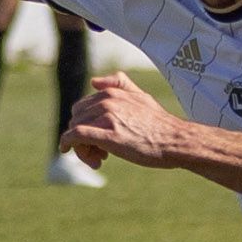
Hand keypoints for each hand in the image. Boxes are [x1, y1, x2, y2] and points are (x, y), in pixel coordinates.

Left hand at [62, 72, 188, 170]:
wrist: (175, 141)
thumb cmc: (160, 124)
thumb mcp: (141, 96)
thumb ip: (119, 84)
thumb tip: (94, 81)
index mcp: (112, 92)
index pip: (83, 107)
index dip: (86, 124)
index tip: (99, 141)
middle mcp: (106, 101)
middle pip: (76, 118)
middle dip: (82, 137)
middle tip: (98, 153)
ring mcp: (106, 117)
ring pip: (75, 129)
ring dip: (80, 146)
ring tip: (98, 159)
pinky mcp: (107, 135)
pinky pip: (76, 136)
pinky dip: (67, 143)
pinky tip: (65, 151)